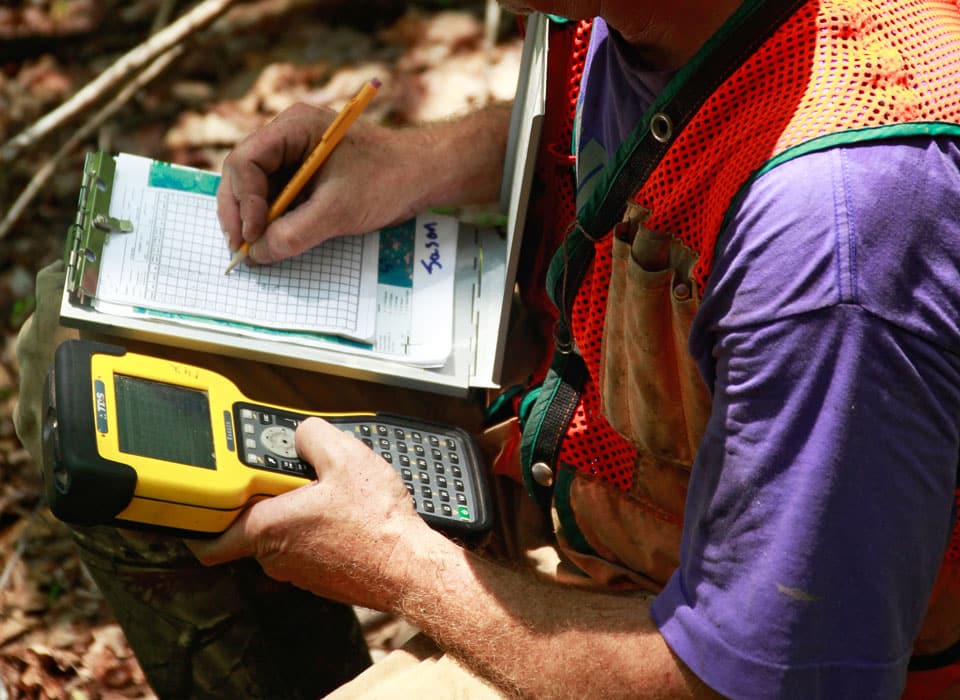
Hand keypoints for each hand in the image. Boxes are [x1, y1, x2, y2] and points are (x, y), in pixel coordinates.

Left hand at [187, 417, 432, 610]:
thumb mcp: (346, 456)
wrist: (411, 567)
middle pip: (252, 524)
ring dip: (299, 512)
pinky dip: (320, 529)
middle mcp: (277, 557)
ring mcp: (300, 572)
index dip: (209, 509)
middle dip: (270, 497)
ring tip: (332, 493)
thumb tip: (302, 432)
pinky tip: (348, 514)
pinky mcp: (322, 578)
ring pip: (283, 535)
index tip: (220, 488)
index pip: (208, 536)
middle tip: (298, 475)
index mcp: (268, 528)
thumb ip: (312, 435)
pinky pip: (309, 547)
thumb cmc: (379, 523)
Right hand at [216, 102, 428, 264]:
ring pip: (257, 191)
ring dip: (254, 221)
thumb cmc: (388, 180)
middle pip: (243, 175)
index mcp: (293, 127)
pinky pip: (278, 201)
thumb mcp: (339, 210)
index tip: (251, 234)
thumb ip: (295, 233)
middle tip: (242, 249)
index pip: (245, 161)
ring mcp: (296, 159)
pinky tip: (275, 244)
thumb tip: (256, 254)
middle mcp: (288, 139)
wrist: (425, 177)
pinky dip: (273, 223)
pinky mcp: (307, 181)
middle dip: (240, 213)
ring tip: (256, 251)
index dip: (242, 200)